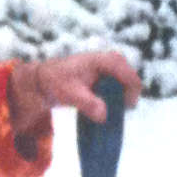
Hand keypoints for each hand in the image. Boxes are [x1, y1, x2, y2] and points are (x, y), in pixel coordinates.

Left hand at [7, 50, 140, 140]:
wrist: (44, 78)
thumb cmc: (56, 82)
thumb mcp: (69, 94)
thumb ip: (87, 103)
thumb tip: (104, 115)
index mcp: (103, 61)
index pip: (129, 76)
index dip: (132, 93)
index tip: (126, 108)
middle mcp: (110, 61)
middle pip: (130, 80)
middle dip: (127, 97)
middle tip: (119, 112)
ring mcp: (109, 68)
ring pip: (125, 84)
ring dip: (121, 99)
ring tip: (111, 112)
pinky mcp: (105, 76)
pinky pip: (118, 87)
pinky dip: (115, 98)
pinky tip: (105, 109)